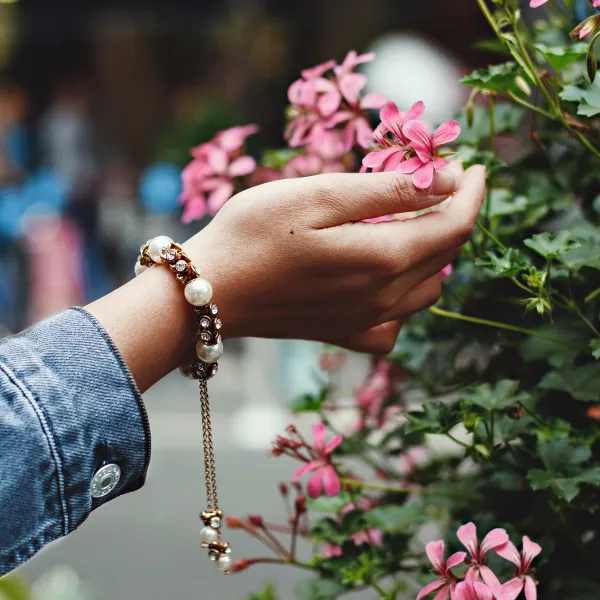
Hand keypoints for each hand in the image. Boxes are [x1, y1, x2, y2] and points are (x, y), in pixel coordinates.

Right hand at [90, 165, 484, 390]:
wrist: (209, 292)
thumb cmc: (254, 234)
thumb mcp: (319, 195)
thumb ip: (388, 189)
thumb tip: (448, 181)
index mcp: (383, 258)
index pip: (455, 225)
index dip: (472, 193)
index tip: (473, 168)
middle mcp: (383, 297)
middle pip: (445, 257)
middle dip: (456, 217)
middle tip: (444, 185)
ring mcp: (364, 321)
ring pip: (428, 292)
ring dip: (436, 256)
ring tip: (418, 225)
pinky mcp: (342, 333)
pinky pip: (395, 325)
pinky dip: (406, 301)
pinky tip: (387, 283)